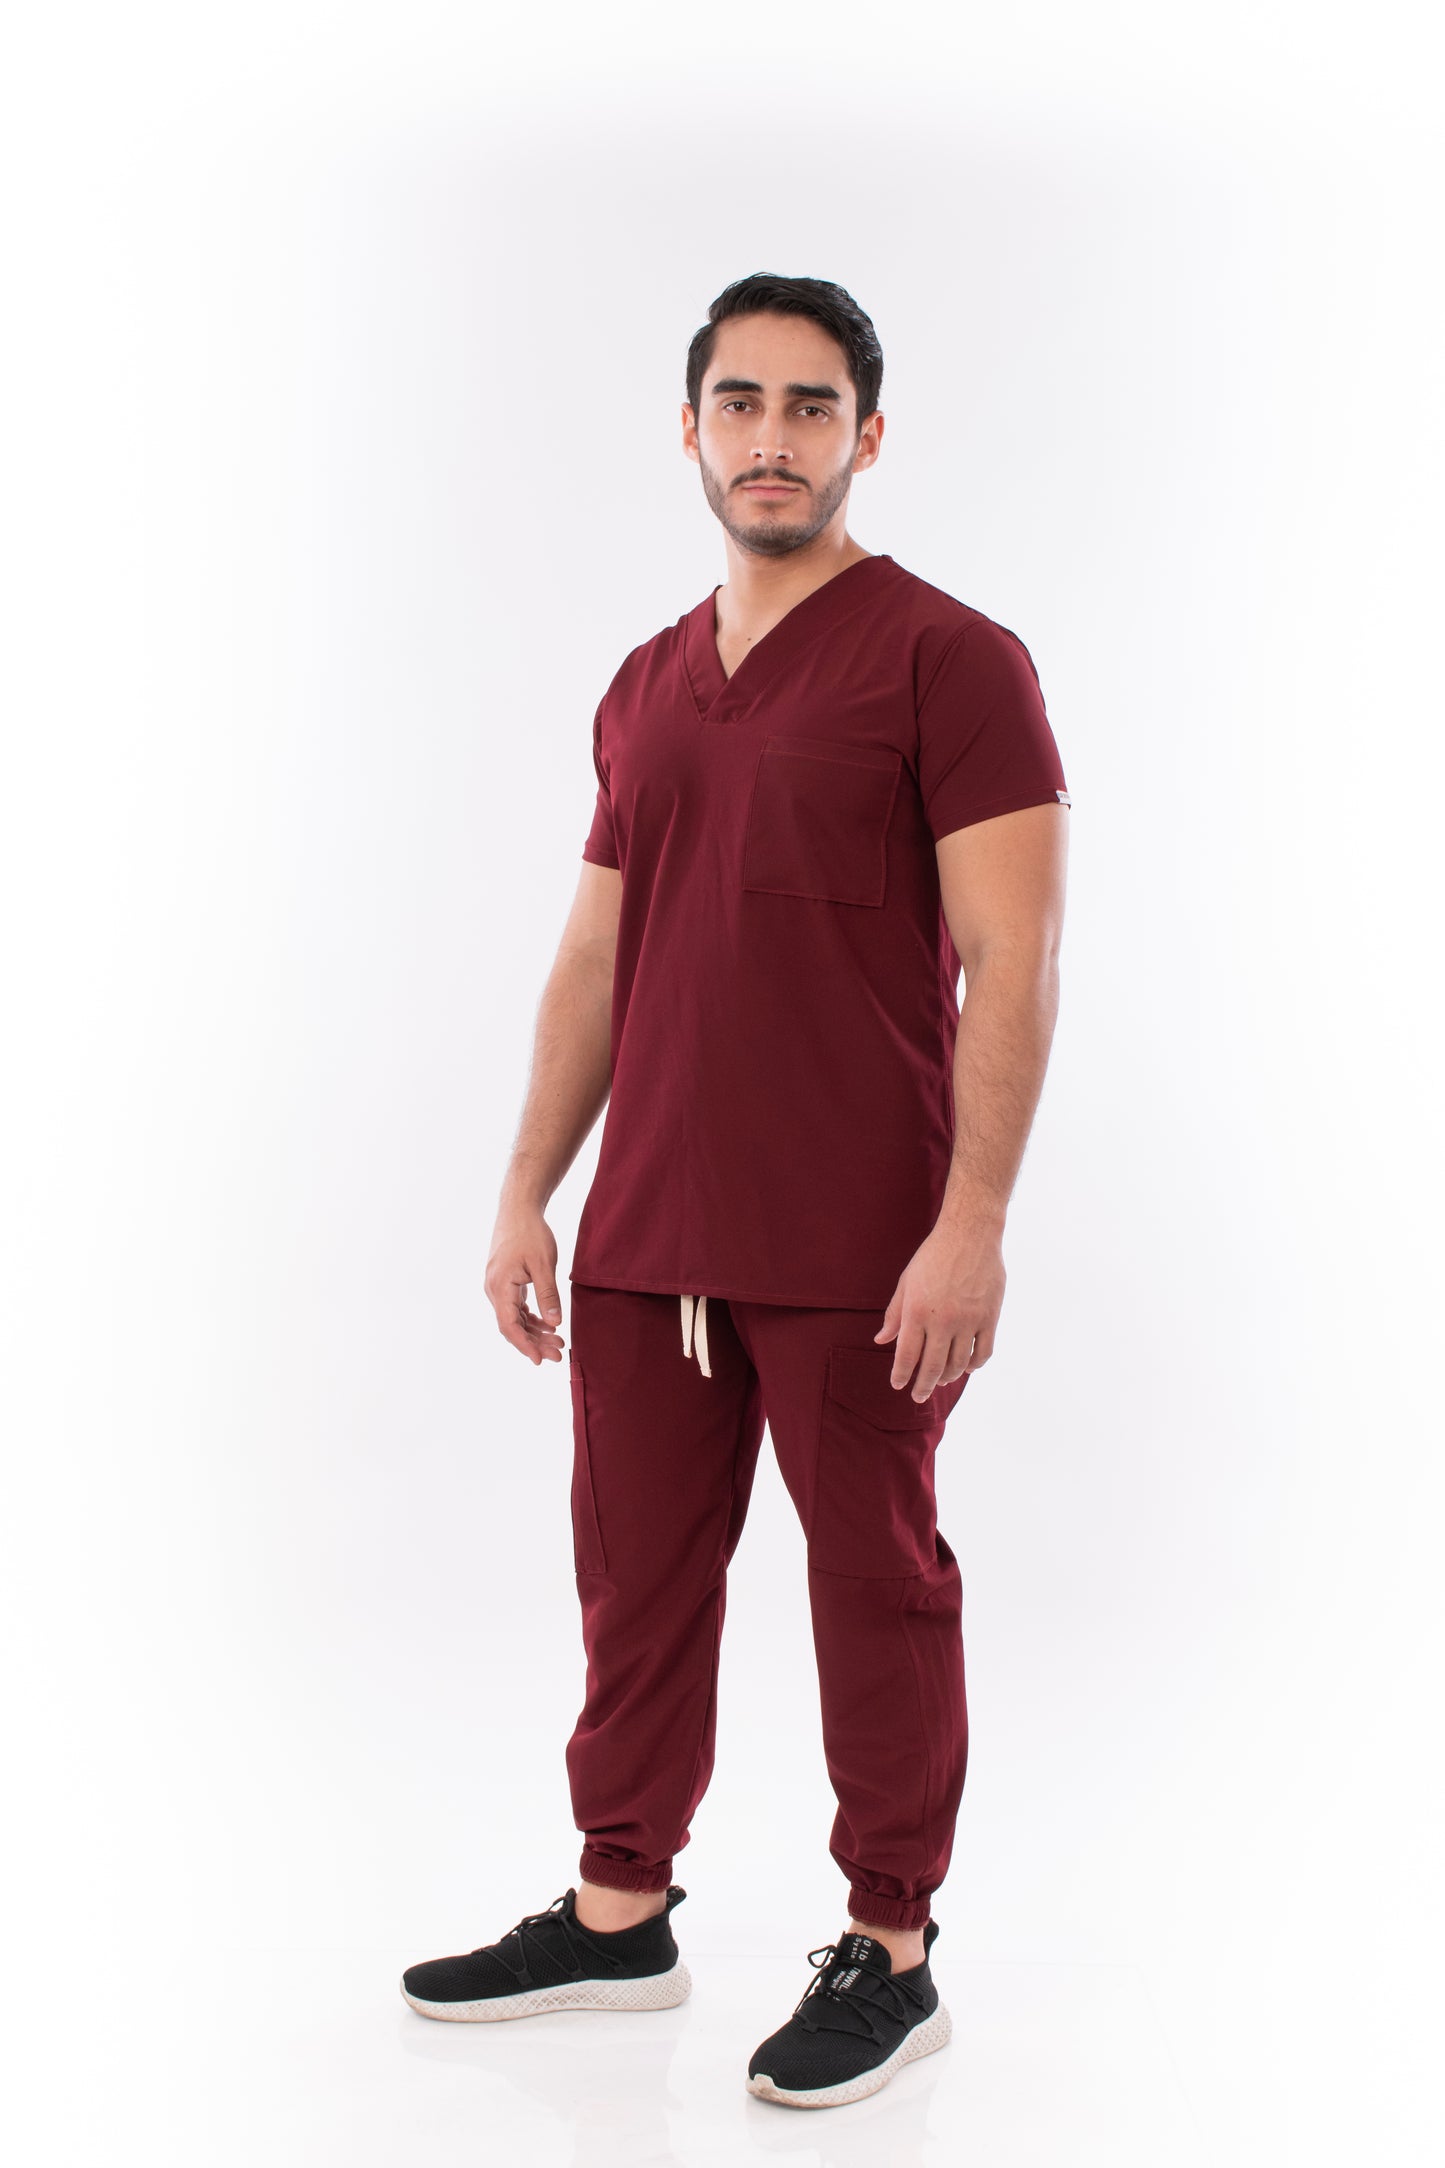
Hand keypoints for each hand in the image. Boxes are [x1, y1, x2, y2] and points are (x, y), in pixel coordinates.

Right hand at [485, 1203, 565, 1364]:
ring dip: (534, 1332)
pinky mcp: (504, 1282)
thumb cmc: (530, 1233)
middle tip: (559, 1355)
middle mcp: (493, 1290)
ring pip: (514, 1318)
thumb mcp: (544, 1264)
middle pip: (512, 1326)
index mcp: (500, 1286)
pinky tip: (547, 1326)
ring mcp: (497, 1287)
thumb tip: (554, 1323)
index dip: (524, 1345)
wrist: (518, 1209)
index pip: (509, 1325)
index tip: (539, 1360)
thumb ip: (548, 1294)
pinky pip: (515, 1308)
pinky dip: (530, 1319)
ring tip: (558, 1343)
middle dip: (534, 1343)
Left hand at [875, 1220, 1004, 1398]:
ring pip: (958, 1364)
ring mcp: (968, 1321)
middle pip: (932, 1366)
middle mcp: (942, 1321)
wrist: (970, 1235)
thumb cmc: (933, 1256)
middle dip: (923, 1386)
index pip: (907, 1356)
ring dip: (948, 1377)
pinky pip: (983, 1353)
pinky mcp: (990, 1318)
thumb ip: (894, 1314)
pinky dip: (974, 1365)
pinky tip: (966, 1368)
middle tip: (918, 1396)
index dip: (902, 1375)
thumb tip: (881, 1341)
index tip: (899, 1385)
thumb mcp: (906, 1282)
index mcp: (917, 1312)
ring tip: (940, 1381)